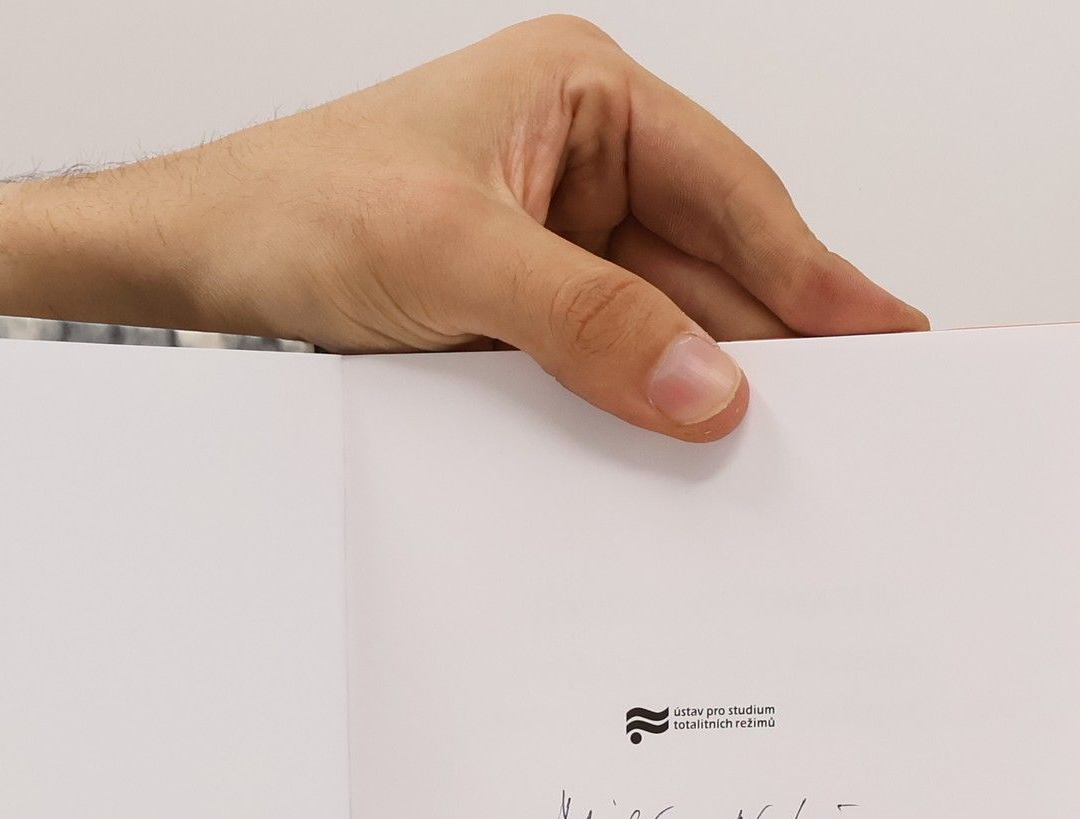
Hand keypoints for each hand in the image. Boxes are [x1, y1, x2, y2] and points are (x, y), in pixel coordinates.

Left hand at [0, 16, 924, 440]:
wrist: (190, 266)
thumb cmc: (295, 211)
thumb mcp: (452, 258)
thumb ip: (588, 322)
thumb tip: (708, 387)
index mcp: (581, 100)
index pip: (730, 195)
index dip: (812, 274)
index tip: (888, 334)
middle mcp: (576, 164)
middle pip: (709, 266)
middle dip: (768, 344)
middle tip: (851, 424)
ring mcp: (549, 244)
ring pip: (660, 324)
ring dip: (699, 387)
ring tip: (779, 458)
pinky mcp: (515, 313)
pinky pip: (602, 364)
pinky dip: (634, 408)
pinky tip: (670, 456)